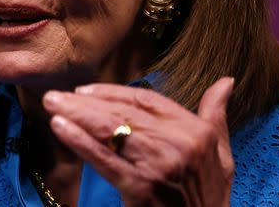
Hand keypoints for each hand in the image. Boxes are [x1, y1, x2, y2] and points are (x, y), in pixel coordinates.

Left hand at [42, 77, 234, 205]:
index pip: (146, 100)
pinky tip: (60, 127)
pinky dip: (79, 140)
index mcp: (196, 131)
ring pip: (110, 130)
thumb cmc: (209, 196)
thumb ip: (216, 116)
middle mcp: (178, 144)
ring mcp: (158, 165)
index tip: (84, 90)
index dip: (112, 91)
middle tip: (56, 96)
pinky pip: (103, 158)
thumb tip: (226, 82)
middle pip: (122, 112)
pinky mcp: (140, 187)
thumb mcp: (222, 156)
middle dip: (85, 102)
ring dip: (76, 115)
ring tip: (52, 104)